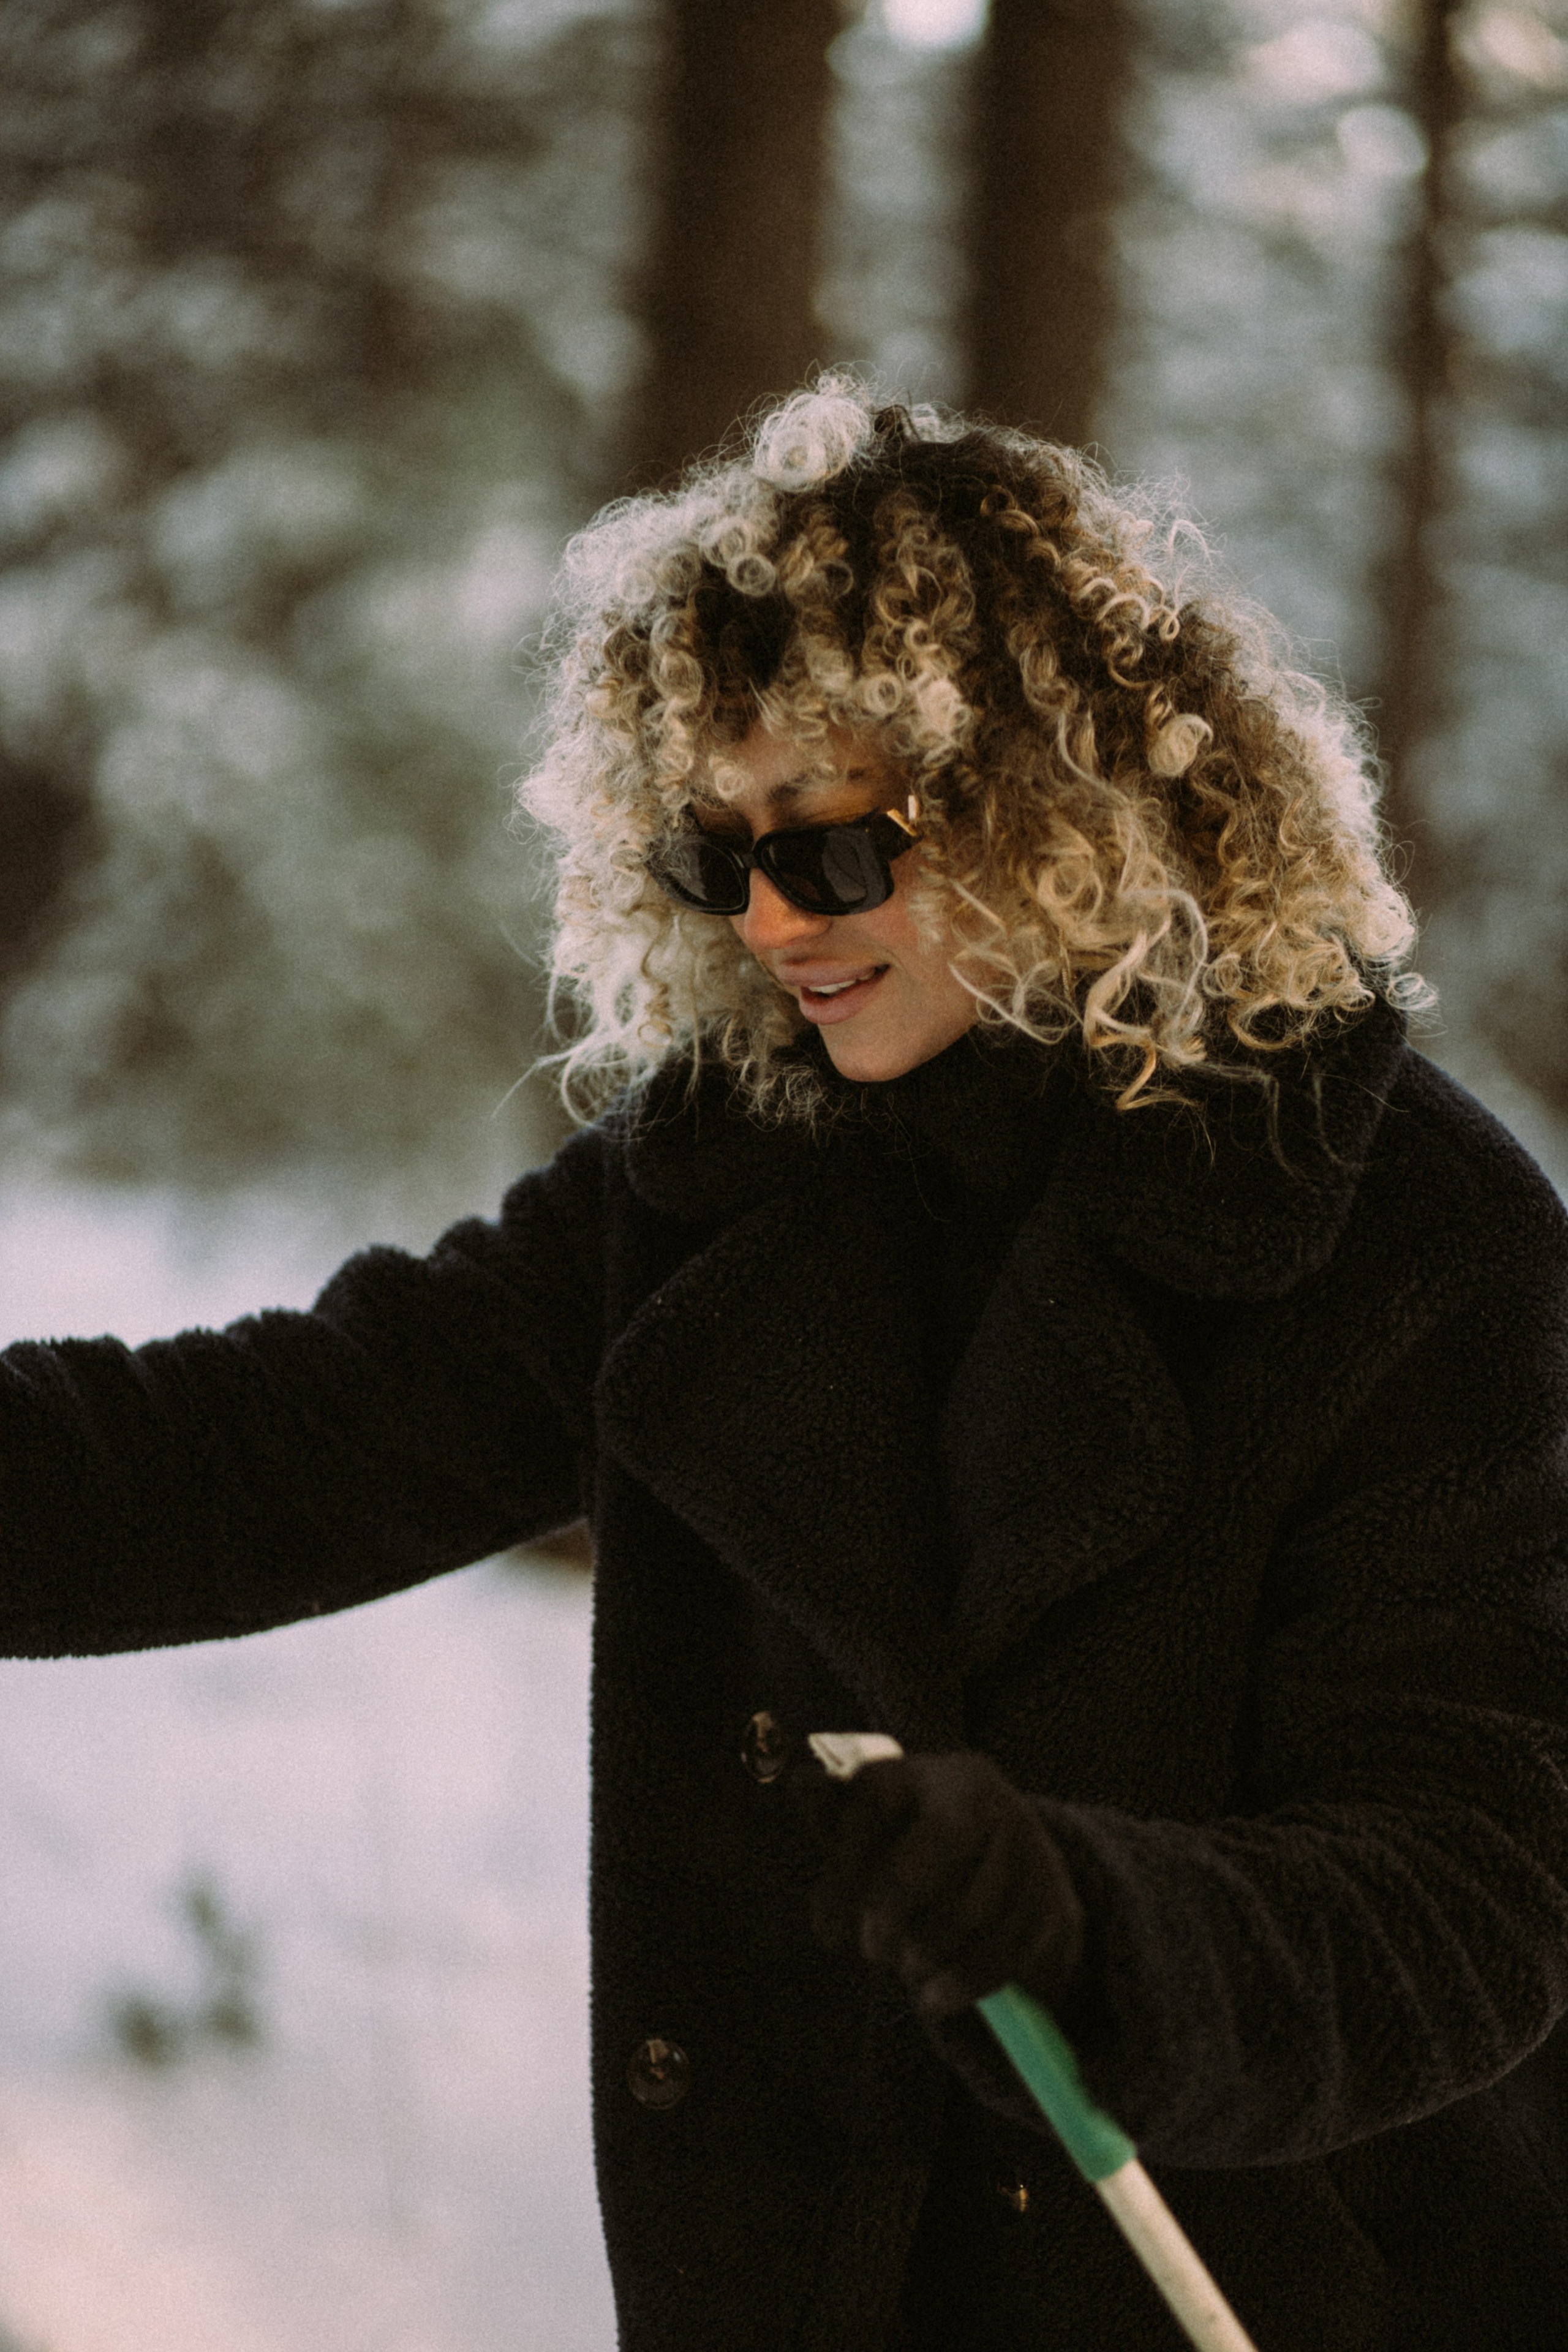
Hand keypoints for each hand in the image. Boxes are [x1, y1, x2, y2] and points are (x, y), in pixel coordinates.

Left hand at [810, 1751, 1084, 2019]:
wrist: (1008, 1870)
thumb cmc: (916, 1848)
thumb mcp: (874, 1826)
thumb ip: (835, 1812)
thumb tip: (799, 1784)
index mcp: (931, 1773)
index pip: (877, 1803)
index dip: (845, 1872)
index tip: (827, 1934)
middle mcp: (989, 1797)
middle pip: (943, 1843)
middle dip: (897, 1907)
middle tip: (874, 1953)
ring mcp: (1033, 1848)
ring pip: (981, 1907)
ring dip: (932, 1956)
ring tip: (908, 1972)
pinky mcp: (1059, 1903)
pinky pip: (1013, 1952)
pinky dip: (967, 1985)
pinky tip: (936, 1999)